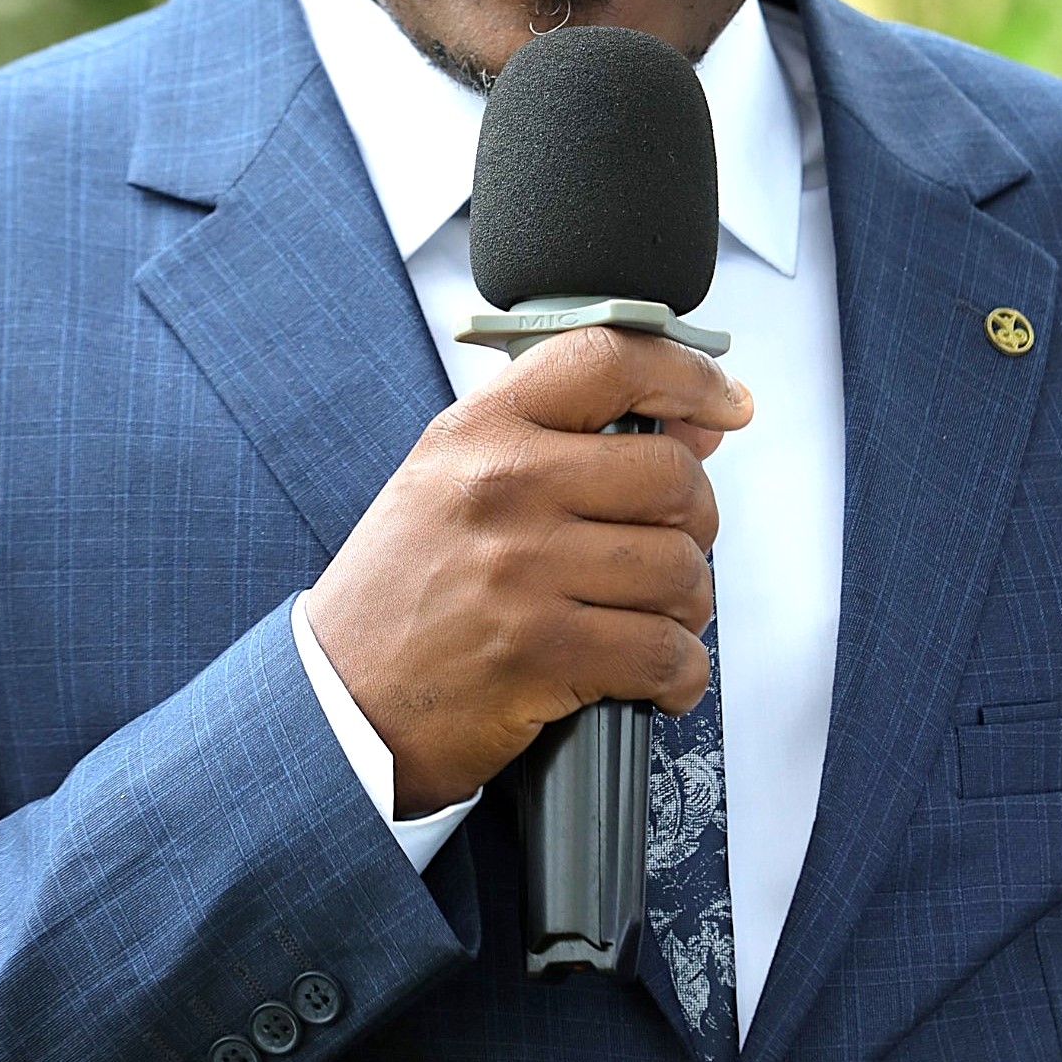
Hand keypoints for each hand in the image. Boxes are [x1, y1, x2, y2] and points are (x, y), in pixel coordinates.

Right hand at [304, 325, 752, 816]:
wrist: (336, 704)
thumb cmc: (403, 593)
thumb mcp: (456, 483)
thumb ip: (564, 442)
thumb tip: (694, 420)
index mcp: (479, 430)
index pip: (609, 358)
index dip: (688, 374)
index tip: (725, 403)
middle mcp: (502, 485)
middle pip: (672, 475)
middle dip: (695, 522)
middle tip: (669, 548)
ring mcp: (521, 568)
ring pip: (680, 568)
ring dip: (687, 607)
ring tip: (650, 619)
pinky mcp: (540, 651)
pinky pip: (665, 651)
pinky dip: (679, 674)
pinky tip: (654, 677)